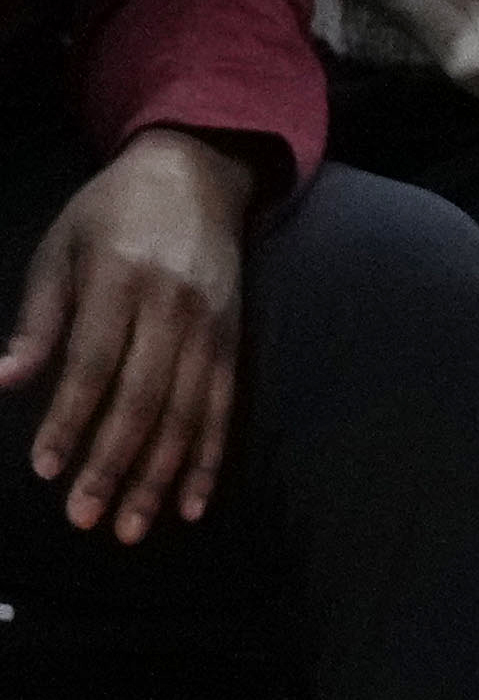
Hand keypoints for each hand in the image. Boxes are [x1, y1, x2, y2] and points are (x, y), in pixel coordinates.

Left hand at [0, 130, 250, 539]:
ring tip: (132, 526)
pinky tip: (193, 502)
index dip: (70, 420)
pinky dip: (210, 458)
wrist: (197, 174)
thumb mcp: (58, 250)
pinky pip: (224, 407)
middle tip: (84, 518)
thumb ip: (38, 320)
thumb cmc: (109, 213)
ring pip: (188, 412)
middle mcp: (172, 306)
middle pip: (144, 397)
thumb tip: (3, 382)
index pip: (93, 363)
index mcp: (120, 279)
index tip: (45, 470)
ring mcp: (211, 325)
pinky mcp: (235, 338)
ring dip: (161, 475)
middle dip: (113, 463)